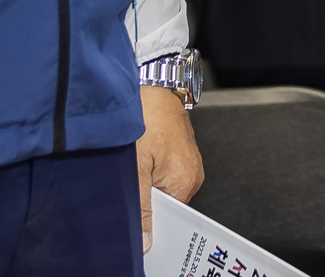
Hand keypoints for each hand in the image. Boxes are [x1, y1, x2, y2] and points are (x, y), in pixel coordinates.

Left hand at [136, 87, 203, 250]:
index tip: (134, 206)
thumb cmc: (146, 118)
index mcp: (185, 182)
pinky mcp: (179, 149)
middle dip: (146, 197)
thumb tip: (146, 240)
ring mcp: (187, 160)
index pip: (168, 218)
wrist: (154, 83)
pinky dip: (149, 167)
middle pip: (165, 202)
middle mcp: (192, 173)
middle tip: (132, 177)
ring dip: (146, 180)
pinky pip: (163, 170)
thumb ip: (141, 207)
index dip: (148, 217)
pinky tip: (140, 153)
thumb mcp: (135, 169)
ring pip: (162, 185)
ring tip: (137, 161)